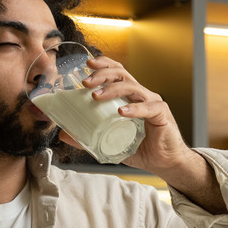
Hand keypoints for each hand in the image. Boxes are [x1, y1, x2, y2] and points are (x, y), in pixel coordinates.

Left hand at [57, 55, 224, 211]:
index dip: (103, 65)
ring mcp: (153, 103)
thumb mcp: (110, 143)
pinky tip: (122, 112)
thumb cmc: (140, 149)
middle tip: (85, 82)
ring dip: (112, 89)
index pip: (117, 73)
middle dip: (102, 74)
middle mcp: (141, 95)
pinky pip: (148, 108)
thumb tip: (63, 134)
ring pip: (132, 87)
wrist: (164, 163)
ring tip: (96, 96)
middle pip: (122, 75)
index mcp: (129, 96)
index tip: (86, 64)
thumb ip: (88, 138)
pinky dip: (134, 108)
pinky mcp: (162, 115)